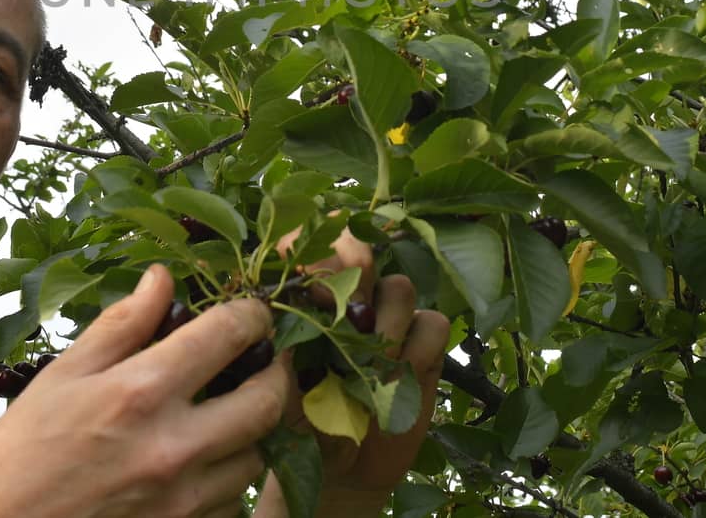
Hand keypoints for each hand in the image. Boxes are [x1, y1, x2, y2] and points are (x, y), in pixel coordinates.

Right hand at [0, 265, 287, 517]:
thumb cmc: (22, 449)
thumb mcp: (65, 373)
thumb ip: (123, 323)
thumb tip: (163, 278)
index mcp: (141, 392)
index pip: (229, 334)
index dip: (252, 314)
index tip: (253, 312)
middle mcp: (173, 447)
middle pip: (267, 401)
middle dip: (276, 373)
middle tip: (265, 360)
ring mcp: (183, 499)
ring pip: (258, 456)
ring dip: (253, 429)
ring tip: (232, 410)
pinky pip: (235, 501)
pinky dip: (230, 476)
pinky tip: (206, 459)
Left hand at [256, 226, 449, 517]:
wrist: (339, 468)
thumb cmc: (294, 423)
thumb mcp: (272, 384)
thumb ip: (279, 343)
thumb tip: (281, 307)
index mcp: (303, 290)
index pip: (310, 237)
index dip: (314, 252)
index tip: (308, 289)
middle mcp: (348, 292)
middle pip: (361, 246)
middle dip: (352, 279)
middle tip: (340, 322)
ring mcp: (389, 314)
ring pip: (400, 288)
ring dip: (384, 332)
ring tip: (363, 379)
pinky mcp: (423, 341)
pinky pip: (432, 323)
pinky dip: (416, 355)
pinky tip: (394, 390)